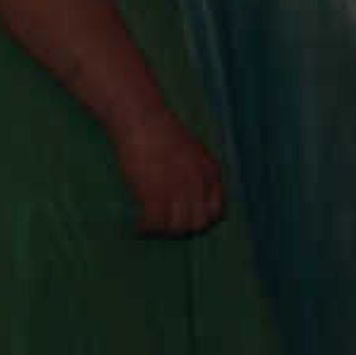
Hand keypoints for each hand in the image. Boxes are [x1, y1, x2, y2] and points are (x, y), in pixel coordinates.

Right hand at [110, 110, 224, 235]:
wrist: (144, 123)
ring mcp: (177, 190)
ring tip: (152, 227)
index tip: (185, 220)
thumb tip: (193, 196)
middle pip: (197, 223)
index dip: (201, 220)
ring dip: (164, 231)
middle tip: (166, 226)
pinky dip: (147, 228)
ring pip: (177, 227)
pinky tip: (140, 227)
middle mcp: (198, 184)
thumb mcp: (193, 153)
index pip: (216, 211)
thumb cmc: (163, 134)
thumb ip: (198, 174)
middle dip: (182, 229)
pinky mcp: (154, 192)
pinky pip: (155, 222)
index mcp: (210, 173)